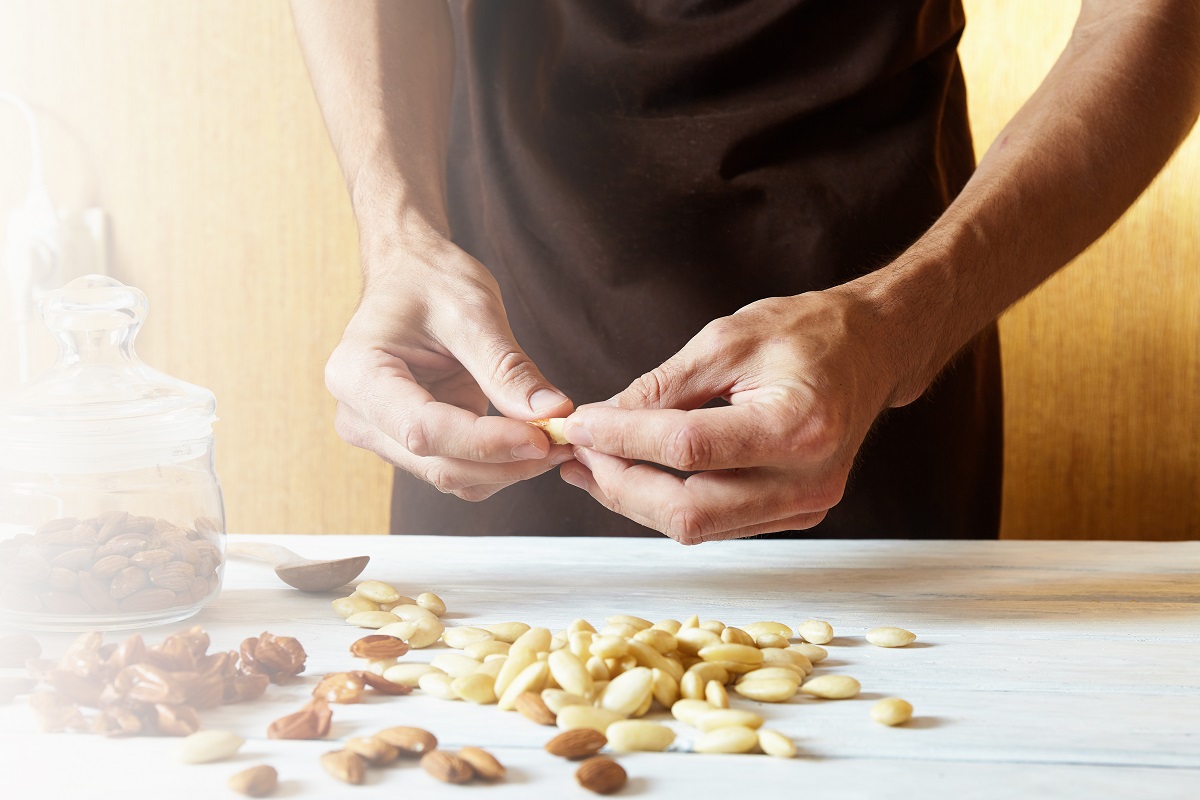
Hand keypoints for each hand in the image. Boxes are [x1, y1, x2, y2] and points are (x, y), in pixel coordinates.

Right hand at [325, 236, 574, 500]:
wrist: (410, 274)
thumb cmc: (430, 281)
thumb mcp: (472, 312)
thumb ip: (508, 367)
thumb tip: (553, 412)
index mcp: (356, 374)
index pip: (423, 429)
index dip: (486, 442)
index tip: (542, 435)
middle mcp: (358, 416)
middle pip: (437, 463)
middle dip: (505, 461)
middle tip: (562, 441)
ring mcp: (382, 436)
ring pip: (451, 476)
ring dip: (507, 469)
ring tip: (555, 440)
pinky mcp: (411, 444)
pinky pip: (459, 470)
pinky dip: (499, 465)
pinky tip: (532, 441)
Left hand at [558, 289, 906, 542]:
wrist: (872, 349)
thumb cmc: (807, 332)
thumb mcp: (727, 339)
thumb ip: (661, 387)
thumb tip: (600, 422)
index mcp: (797, 427)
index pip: (689, 449)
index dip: (624, 440)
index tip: (580, 424)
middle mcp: (807, 481)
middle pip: (688, 512)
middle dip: (620, 485)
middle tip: (579, 454)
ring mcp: (805, 507)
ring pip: (696, 528)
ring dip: (636, 499)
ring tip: (593, 465)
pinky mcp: (794, 515)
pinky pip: (716, 524)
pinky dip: (668, 504)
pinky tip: (636, 476)